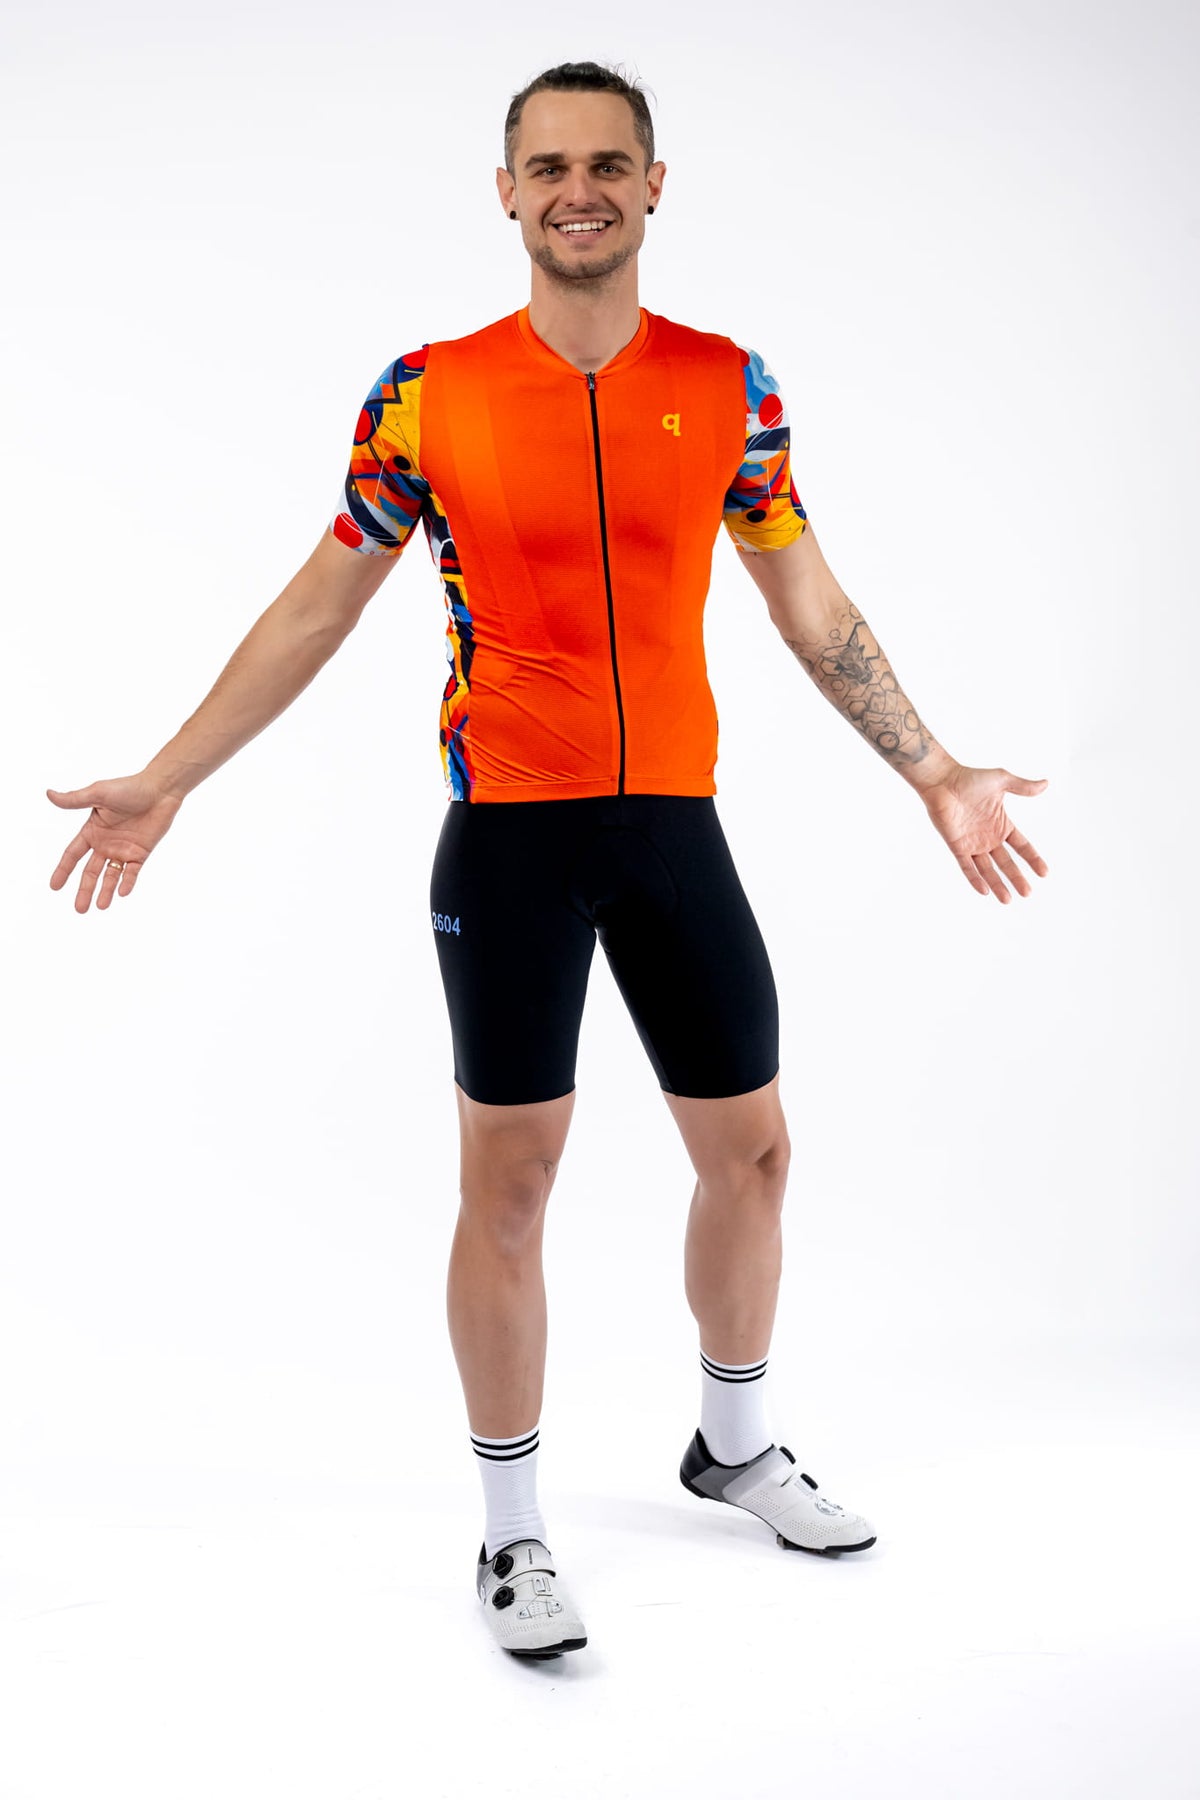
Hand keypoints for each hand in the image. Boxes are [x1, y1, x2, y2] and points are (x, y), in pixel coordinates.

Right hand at [47, 775, 182, 912]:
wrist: (159, 790)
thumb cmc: (128, 788)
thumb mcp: (98, 794)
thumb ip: (75, 799)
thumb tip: (49, 795)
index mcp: (92, 831)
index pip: (73, 855)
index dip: (63, 870)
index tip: (54, 887)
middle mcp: (106, 843)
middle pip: (91, 872)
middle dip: (84, 890)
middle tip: (79, 909)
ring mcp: (123, 850)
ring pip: (111, 876)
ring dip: (105, 891)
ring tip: (100, 907)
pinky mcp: (141, 853)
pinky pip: (132, 872)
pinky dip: (128, 883)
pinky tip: (122, 893)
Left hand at [918, 764, 1048, 902]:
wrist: (942, 781)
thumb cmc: (969, 778)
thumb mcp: (1002, 781)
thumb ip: (1023, 786)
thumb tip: (1045, 784)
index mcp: (1001, 824)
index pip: (1021, 846)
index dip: (1033, 859)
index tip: (1044, 873)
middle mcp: (988, 837)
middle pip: (1006, 863)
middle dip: (1017, 878)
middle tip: (1028, 893)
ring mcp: (972, 843)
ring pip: (987, 869)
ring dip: (997, 884)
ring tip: (1008, 900)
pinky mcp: (957, 846)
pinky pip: (967, 866)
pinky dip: (975, 878)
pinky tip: (985, 891)